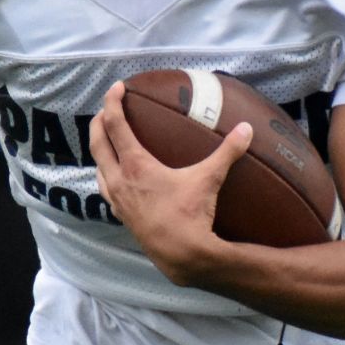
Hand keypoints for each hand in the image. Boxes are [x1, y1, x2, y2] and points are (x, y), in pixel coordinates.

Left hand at [89, 80, 252, 287]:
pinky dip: (106, 176)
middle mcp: (119, 181)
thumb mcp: (209, 179)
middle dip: (99, 122)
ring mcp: (117, 200)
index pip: (115, 125)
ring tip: (106, 141)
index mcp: (135, 165)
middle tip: (106, 109)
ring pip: (97, 168)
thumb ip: (227, 152)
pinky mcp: (122, 216)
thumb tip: (246, 129)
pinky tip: (115, 178)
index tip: (116, 88)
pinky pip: (105, 190)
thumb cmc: (192, 216)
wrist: (181, 256)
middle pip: (98, 144)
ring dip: (99, 151)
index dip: (112, 103)